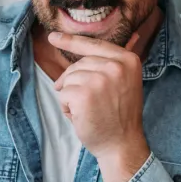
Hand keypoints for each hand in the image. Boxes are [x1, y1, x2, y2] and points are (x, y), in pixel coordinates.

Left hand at [49, 32, 150, 181]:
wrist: (122, 144)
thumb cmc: (119, 116)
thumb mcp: (124, 82)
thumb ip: (108, 64)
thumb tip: (79, 50)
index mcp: (128, 60)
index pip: (94, 45)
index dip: (71, 41)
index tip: (52, 36)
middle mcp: (115, 66)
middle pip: (78, 64)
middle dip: (75, 83)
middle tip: (90, 103)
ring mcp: (99, 79)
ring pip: (68, 79)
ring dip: (71, 97)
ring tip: (89, 111)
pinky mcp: (83, 94)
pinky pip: (62, 94)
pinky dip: (67, 108)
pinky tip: (81, 117)